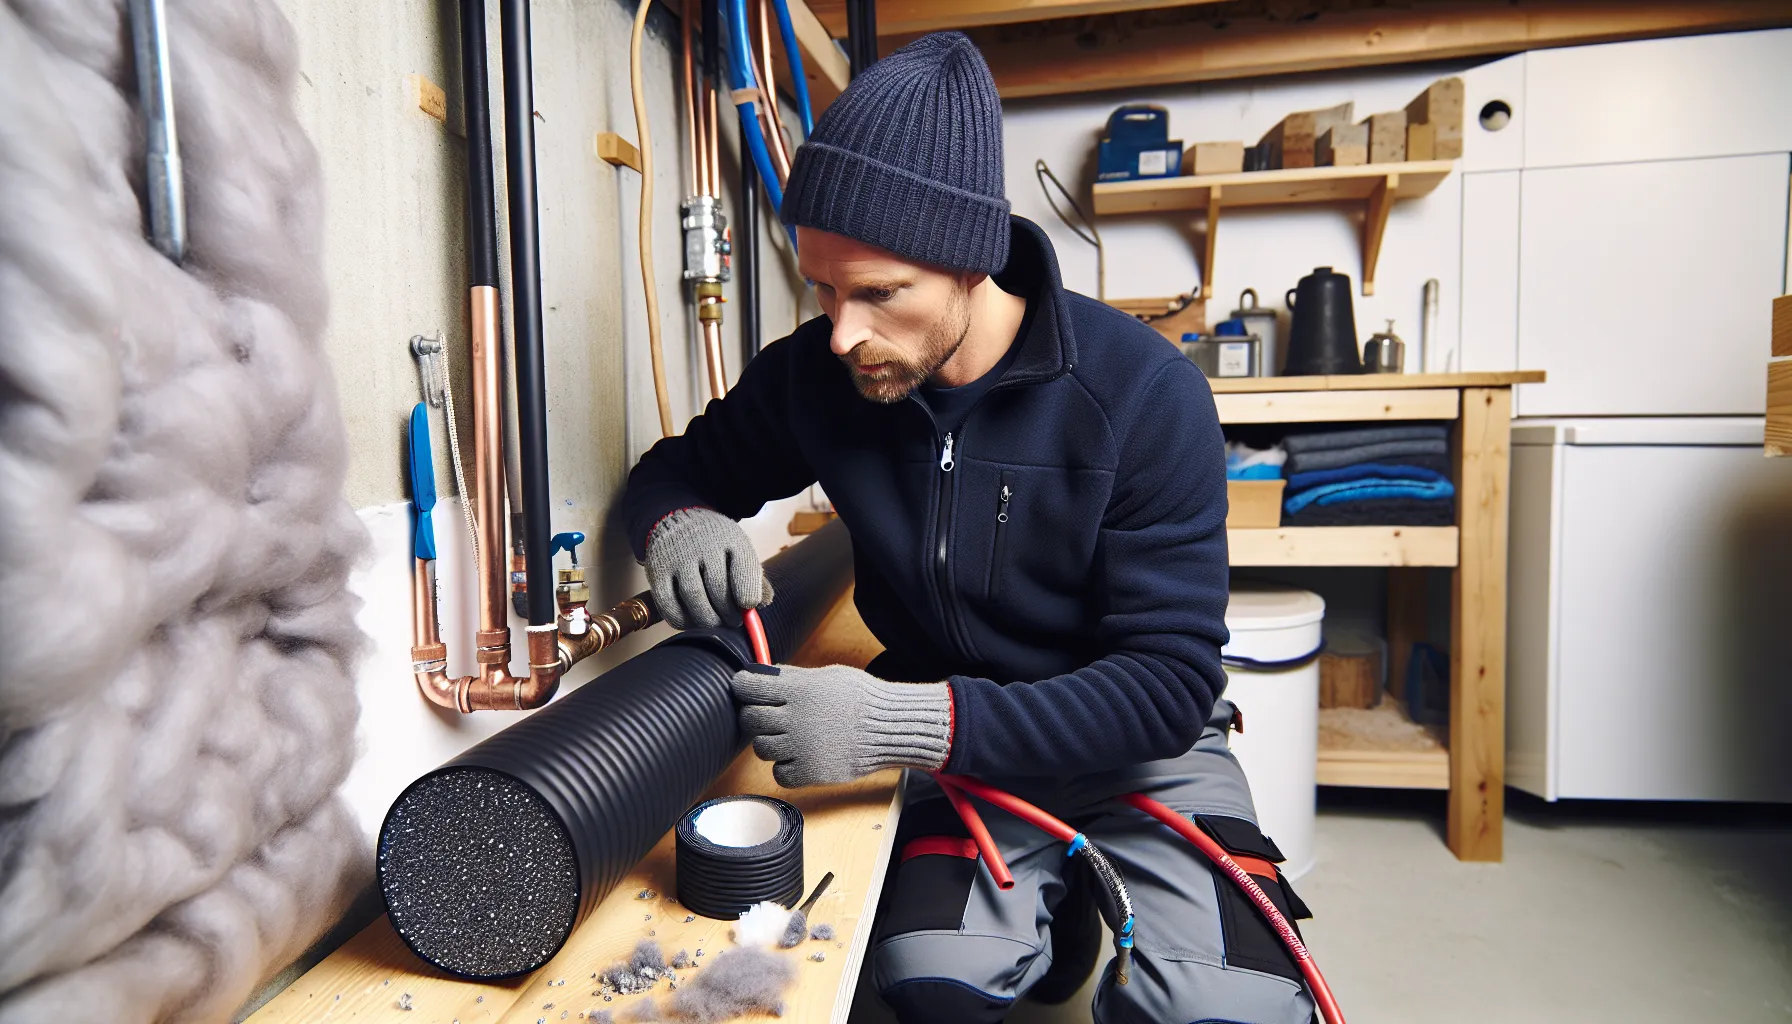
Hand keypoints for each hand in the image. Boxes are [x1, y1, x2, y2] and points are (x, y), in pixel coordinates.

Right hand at [644, 507, 772, 628]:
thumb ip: (754, 577)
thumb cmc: (714, 544)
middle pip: (719, 588)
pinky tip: (692, 621)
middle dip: (729, 613)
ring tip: (715, 623)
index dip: (749, 592)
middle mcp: (703, 545)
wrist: (676, 519)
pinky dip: (682, 620)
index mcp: (730, 537)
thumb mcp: (738, 550)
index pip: (744, 566)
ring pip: (694, 598)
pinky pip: (668, 604)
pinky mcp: (657, 572)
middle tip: (733, 622)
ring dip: (708, 619)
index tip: (748, 606)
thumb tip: (763, 604)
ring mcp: (678, 558)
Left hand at [731, 664, 952, 787]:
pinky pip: (779, 773)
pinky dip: (785, 766)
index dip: (742, 686)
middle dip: (753, 714)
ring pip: (760, 748)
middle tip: (766, 713)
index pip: (749, 687)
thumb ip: (794, 677)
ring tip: (787, 736)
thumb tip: (765, 673)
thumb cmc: (862, 698)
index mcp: (798, 691)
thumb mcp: (829, 676)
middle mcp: (794, 719)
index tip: (744, 686)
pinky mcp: (809, 772)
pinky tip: (799, 755)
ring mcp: (800, 748)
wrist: (890, 728)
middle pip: (750, 719)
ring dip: (769, 741)